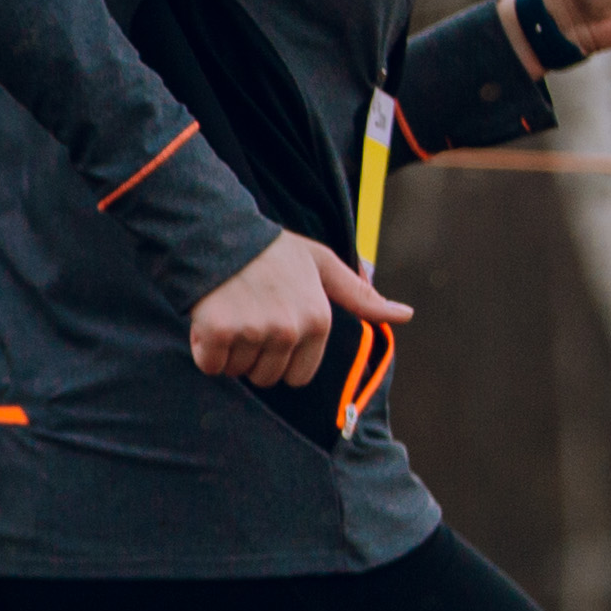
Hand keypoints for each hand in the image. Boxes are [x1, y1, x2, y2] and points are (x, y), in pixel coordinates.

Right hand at [187, 233, 410, 387]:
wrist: (221, 233)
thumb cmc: (274, 252)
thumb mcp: (323, 265)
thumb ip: (360, 296)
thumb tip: (406, 315)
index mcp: (318, 320)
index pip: (297, 377)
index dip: (281, 356)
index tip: (271, 324)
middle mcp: (289, 329)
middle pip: (266, 377)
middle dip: (254, 356)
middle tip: (248, 317)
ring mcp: (253, 331)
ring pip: (237, 371)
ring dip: (229, 351)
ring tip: (231, 313)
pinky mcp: (218, 332)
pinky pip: (210, 365)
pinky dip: (204, 349)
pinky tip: (210, 320)